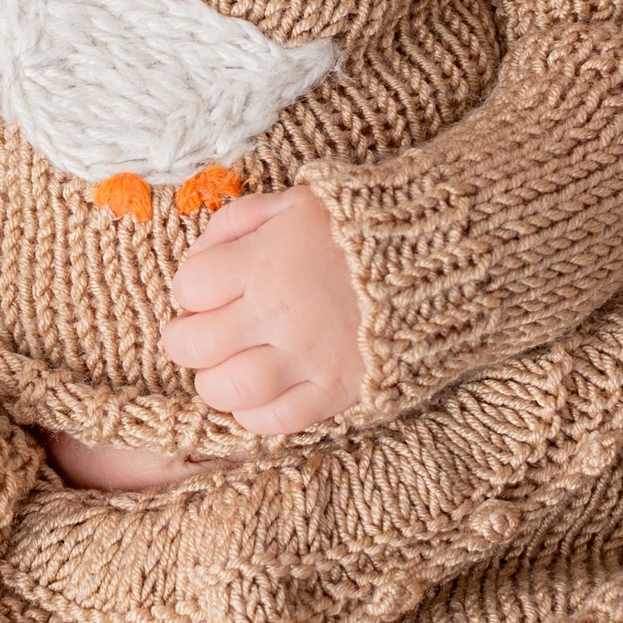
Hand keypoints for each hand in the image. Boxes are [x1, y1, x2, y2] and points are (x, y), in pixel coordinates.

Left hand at [160, 184, 366, 435]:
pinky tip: (257, 395)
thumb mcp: (294, 201)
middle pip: (195, 345)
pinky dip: (254, 414)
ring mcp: (309, 357)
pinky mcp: (339, 390)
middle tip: (200, 333)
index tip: (206, 288)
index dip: (190, 289)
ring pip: (228, 390)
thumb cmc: (358, 225)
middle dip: (186, 340)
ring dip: (213, 383)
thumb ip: (238, 221)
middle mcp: (279, 313)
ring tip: (223, 368)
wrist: (436, 256)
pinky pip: (277, 420)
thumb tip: (201, 254)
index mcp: (264, 262)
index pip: (189, 287)